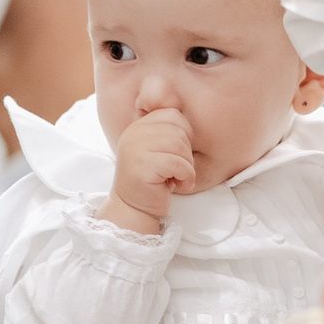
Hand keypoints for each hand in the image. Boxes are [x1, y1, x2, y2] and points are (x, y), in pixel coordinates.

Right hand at [100, 110, 194, 233]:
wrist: (135, 209)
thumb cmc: (154, 181)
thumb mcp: (161, 150)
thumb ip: (169, 132)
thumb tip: (189, 121)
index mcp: (138, 126)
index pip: (172, 115)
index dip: (185, 134)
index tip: (179, 154)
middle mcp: (133, 133)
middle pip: (179, 130)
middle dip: (187, 153)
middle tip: (180, 170)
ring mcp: (135, 148)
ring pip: (179, 146)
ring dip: (188, 166)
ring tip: (180, 178)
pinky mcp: (142, 165)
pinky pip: (177, 163)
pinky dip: (187, 176)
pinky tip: (181, 186)